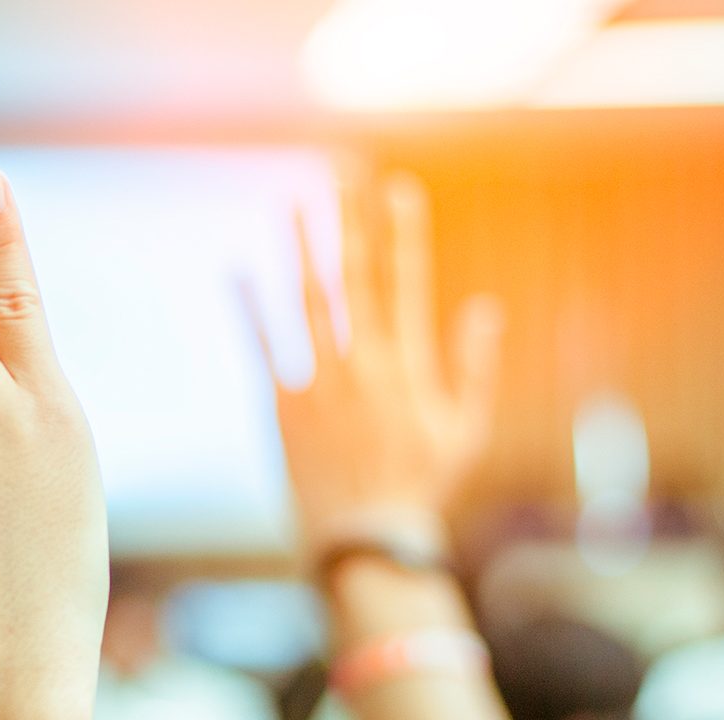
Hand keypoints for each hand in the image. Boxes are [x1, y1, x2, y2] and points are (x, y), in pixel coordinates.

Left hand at [248, 172, 500, 546]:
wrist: (367, 543)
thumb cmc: (421, 490)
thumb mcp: (466, 431)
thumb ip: (475, 369)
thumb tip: (486, 310)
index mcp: (408, 367)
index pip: (407, 283)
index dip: (403, 233)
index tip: (398, 188)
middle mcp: (364, 366)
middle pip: (357, 278)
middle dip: (351, 221)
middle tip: (344, 172)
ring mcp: (321, 385)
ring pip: (309, 301)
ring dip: (301, 249)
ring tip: (294, 203)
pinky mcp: (284, 409)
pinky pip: (264, 348)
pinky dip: (250, 308)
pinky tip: (237, 269)